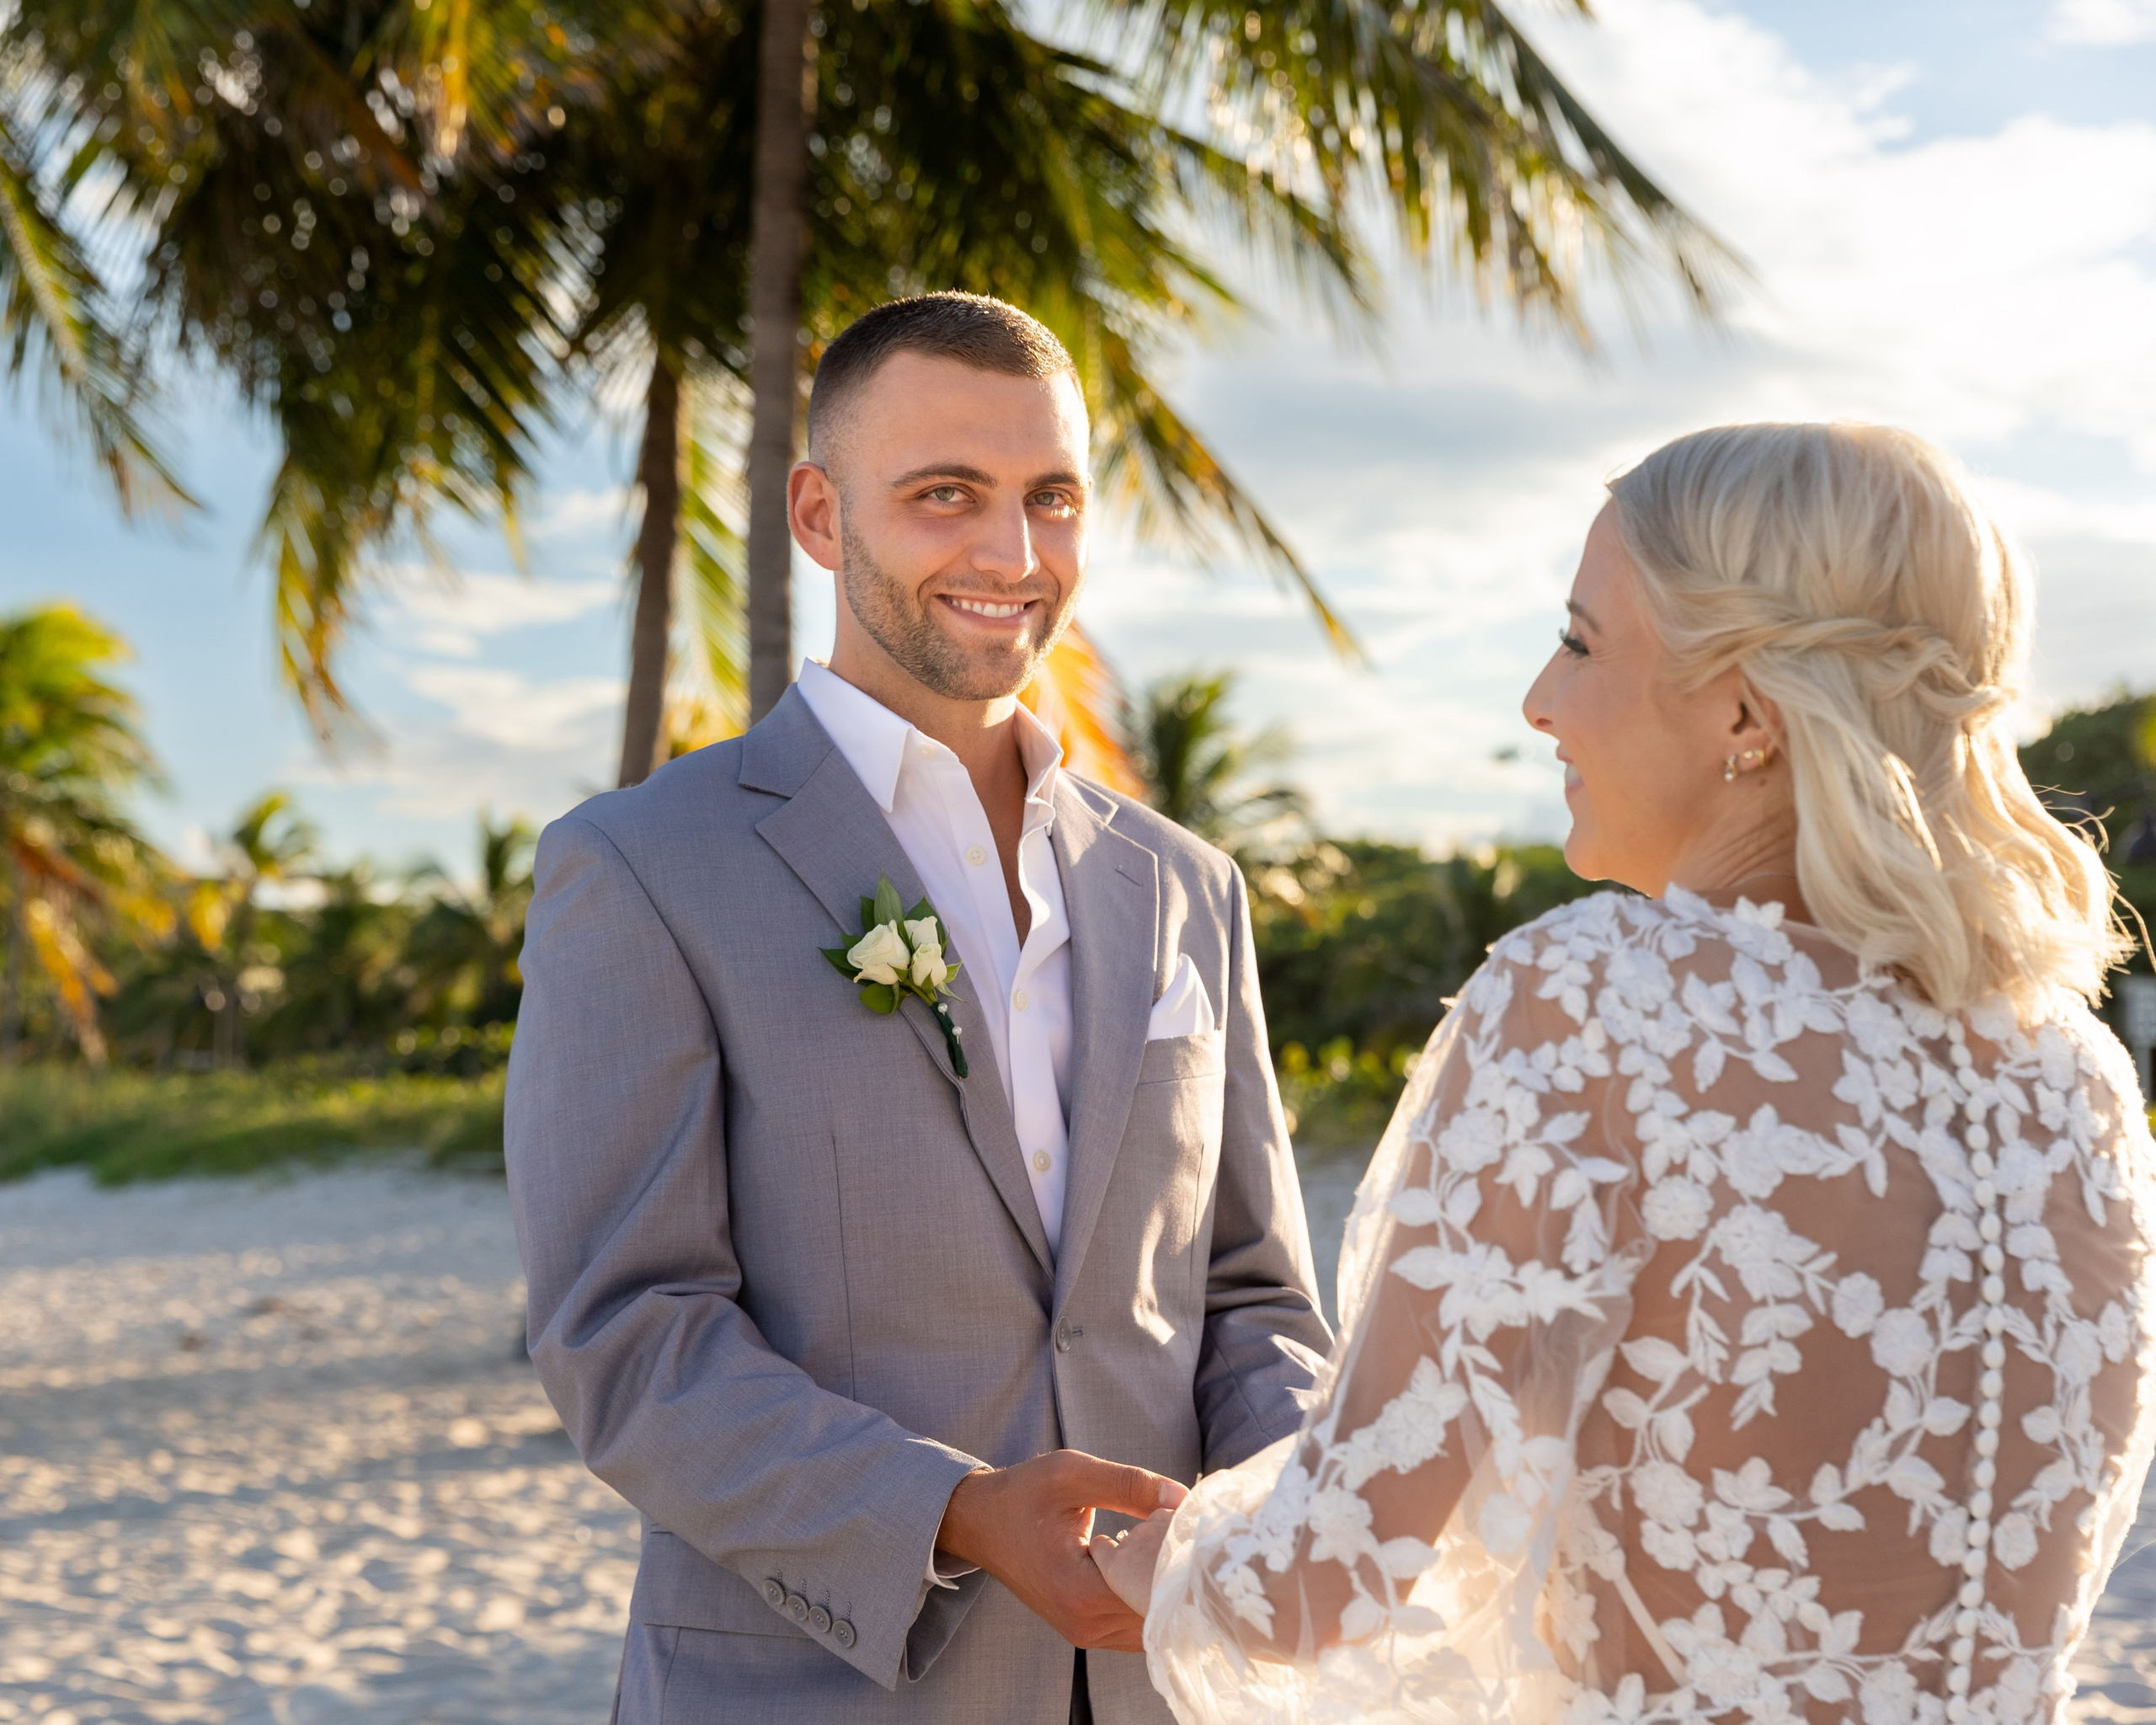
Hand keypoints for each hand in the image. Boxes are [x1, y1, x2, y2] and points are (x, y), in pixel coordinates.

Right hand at [936, 1449, 1186, 1650]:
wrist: (980, 1522)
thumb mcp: (1072, 1475)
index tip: (1192, 1528)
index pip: (1154, 1591)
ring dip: (1167, 1590)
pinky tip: (1154, 1563)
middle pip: (1159, 1614)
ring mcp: (1085, 1632)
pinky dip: (1150, 1597)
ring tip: (1175, 1547)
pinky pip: (1134, 1624)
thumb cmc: (1023, 1494)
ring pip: (1151, 1625)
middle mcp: (1084, 1623)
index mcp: (1079, 1590)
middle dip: (1180, 1577)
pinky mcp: (1086, 1628)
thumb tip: (1183, 1498)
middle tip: (1193, 1537)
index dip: (1180, 1560)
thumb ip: (1129, 1485)